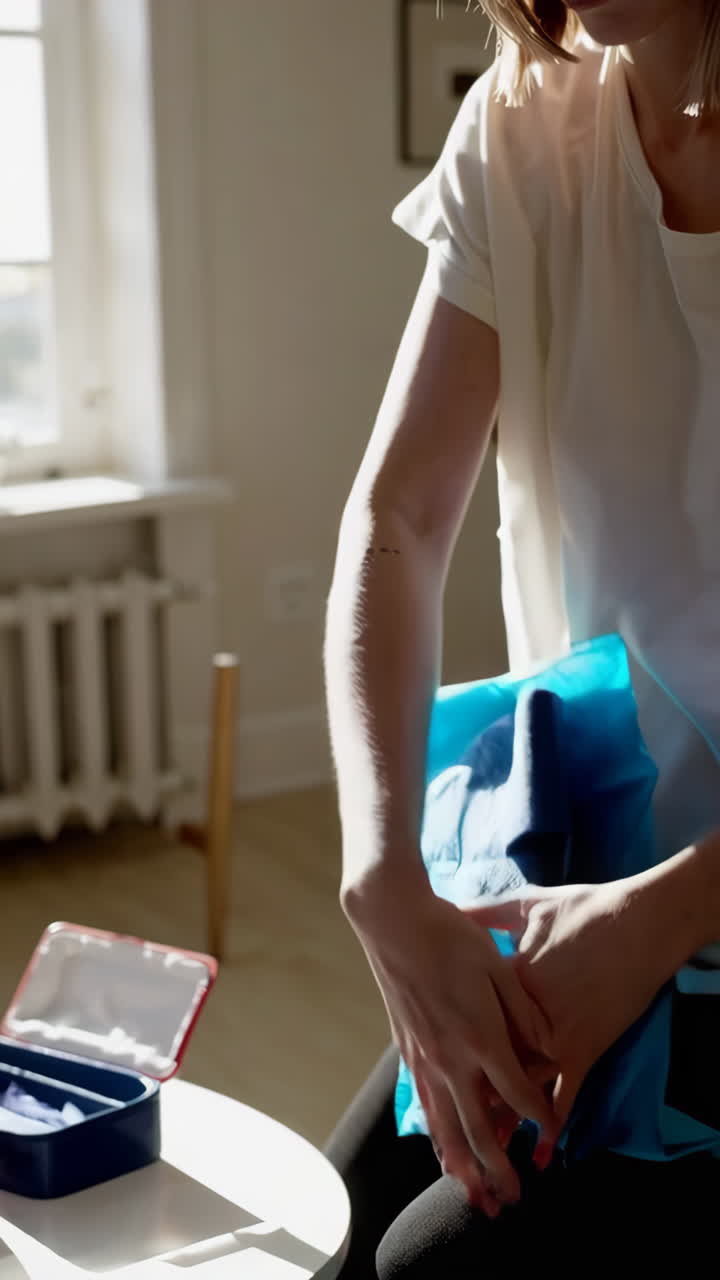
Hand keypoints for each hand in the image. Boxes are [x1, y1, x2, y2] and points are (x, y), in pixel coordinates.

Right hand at [344, 873, 559, 1208]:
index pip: (518, 1094)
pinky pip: (425, 1108)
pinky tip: (443, 1154)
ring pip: (443, 1129)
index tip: (555, 1130)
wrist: (394, 922)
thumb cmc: (451, 937)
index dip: (541, 1117)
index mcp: (480, 1036)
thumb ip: (524, 1013)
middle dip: (497, 1170)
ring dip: (461, 1169)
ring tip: (475, 1199)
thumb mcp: (497, 966)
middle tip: (513, 1202)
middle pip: (477, 1130)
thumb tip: (549, 1050)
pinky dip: (436, 1139)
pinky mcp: (408, 1052)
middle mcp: (450, 1058)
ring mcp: (425, 1058)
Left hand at [466, 877, 676, 1136]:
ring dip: (503, 1113)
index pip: (470, 1016)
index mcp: (503, 980)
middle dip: (469, 1090)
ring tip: (483, 1143)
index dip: (453, 1036)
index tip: (433, 1054)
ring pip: (518, 1083)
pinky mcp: (583, 1048)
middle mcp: (522, 1015)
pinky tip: (541, 1148)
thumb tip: (454, 907)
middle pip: (487, 1058)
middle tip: (449, 1120)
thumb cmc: (584, 909)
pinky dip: (552, 1119)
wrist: (637, 922)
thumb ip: (487, 912)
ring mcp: (553, 1036)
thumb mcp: (527, 905)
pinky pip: (564, 1093)